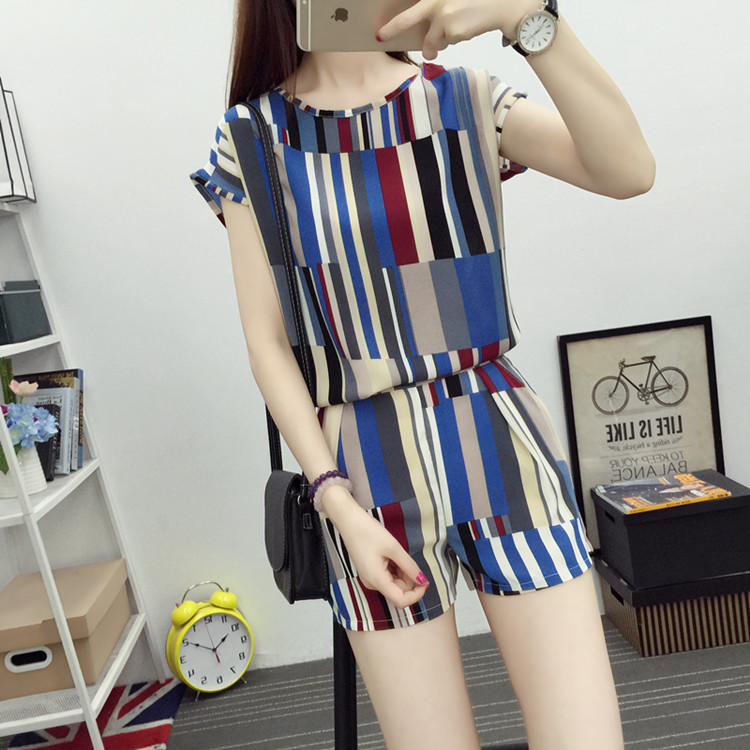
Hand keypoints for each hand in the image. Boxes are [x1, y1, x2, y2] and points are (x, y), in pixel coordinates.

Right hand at [323, 487, 428, 608]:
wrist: (348, 521)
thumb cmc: (367, 531)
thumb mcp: (393, 547)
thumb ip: (409, 566)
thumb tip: (422, 580)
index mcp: (376, 579)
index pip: (401, 601)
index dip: (416, 595)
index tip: (425, 581)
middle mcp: (372, 583)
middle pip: (398, 591)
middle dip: (408, 578)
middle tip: (405, 557)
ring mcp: (370, 578)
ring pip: (394, 583)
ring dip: (401, 571)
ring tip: (395, 553)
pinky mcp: (370, 572)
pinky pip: (387, 576)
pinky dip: (394, 568)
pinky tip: (390, 554)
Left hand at [377, 0, 539, 59]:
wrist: (504, 5)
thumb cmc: (480, 2)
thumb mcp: (455, 0)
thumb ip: (438, 8)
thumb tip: (424, 28)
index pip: (410, 9)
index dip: (394, 18)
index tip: (378, 25)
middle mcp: (436, 2)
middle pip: (407, 21)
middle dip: (393, 30)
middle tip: (382, 37)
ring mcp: (442, 17)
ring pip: (431, 40)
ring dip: (438, 43)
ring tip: (456, 29)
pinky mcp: (451, 31)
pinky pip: (446, 43)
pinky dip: (455, 40)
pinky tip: (467, 28)